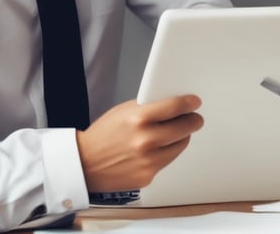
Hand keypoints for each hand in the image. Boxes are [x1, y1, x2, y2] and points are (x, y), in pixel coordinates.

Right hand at [77, 95, 202, 192]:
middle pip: (184, 127)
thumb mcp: (124, 111)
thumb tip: (174, 105)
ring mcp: (148, 161)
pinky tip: (156, 149)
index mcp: (139, 119)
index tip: (195, 102)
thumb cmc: (103, 136)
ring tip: (176, 133)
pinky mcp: (148, 176)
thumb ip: (149, 108)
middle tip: (195, 118)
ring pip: (180, 145)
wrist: (84, 164)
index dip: (189, 103)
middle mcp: (145, 140)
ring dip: (181, 137)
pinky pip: (167, 161)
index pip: (175, 107)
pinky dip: (165, 153)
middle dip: (193, 121)